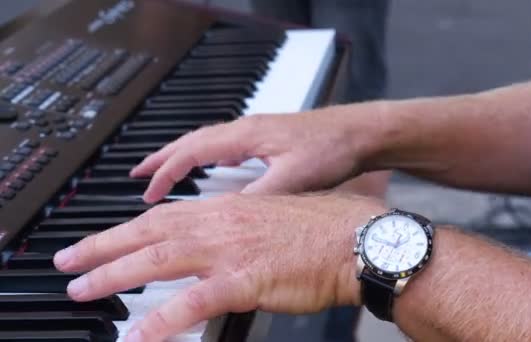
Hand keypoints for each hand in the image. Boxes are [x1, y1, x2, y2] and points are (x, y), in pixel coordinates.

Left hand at [53, 193, 384, 340]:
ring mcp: (229, 251)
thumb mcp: (273, 217)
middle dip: (102, 247)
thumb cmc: (324, 229)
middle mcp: (220, 224)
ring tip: (83, 289)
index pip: (164, 218)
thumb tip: (225, 243)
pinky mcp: (244, 280)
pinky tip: (138, 335)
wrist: (354, 239)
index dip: (126, 229)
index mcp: (227, 208)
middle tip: (70, 260)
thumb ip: (242, 229)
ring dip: (114, 276)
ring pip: (157, 261)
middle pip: (148, 234)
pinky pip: (192, 303)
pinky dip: (161, 319)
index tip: (101, 240)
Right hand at [130, 102, 387, 202]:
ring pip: (206, 142)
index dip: (165, 173)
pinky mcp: (268, 138)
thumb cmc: (332, 149)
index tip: (146, 194)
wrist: (361, 132)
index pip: (191, 152)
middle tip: (137, 175)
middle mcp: (246, 129)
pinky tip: (213, 170)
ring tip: (164, 173)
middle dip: (161, 159)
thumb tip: (227, 216)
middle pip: (190, 141)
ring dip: (182, 157)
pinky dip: (207, 157)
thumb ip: (260, 197)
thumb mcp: (294, 178)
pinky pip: (225, 146)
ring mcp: (256, 132)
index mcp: (245, 136)